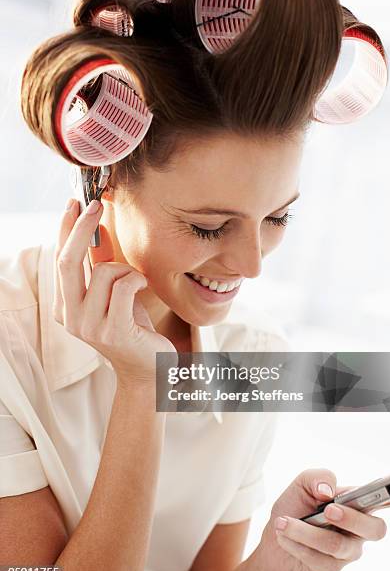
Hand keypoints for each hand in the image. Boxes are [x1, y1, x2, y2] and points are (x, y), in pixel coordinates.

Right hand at [53, 198, 177, 384]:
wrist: (148, 366)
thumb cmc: (132, 326)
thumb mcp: (113, 291)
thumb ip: (101, 264)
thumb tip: (97, 228)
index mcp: (65, 306)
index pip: (60, 260)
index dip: (66, 229)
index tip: (75, 203)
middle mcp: (70, 317)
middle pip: (68, 261)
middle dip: (81, 228)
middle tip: (95, 205)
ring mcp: (88, 326)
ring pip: (104, 272)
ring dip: (126, 269)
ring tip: (136, 282)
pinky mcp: (112, 330)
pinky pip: (124, 286)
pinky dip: (136, 279)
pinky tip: (142, 287)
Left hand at [252, 469, 387, 570]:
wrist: (273, 537)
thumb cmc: (294, 507)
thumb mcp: (301, 484)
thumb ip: (317, 477)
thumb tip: (328, 490)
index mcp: (357, 504)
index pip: (386, 501)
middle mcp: (358, 529)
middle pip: (375, 529)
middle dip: (351, 519)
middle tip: (328, 510)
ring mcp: (347, 551)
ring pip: (337, 545)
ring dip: (305, 531)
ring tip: (284, 522)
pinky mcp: (331, 568)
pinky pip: (317, 558)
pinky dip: (295, 543)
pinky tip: (284, 534)